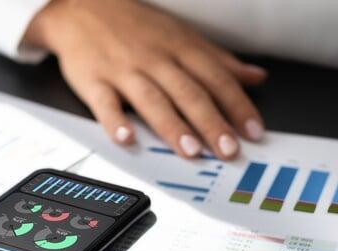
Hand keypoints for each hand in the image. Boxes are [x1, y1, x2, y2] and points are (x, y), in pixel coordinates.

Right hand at [23, 0, 266, 158]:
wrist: (81, 5)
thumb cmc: (136, 26)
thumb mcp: (183, 36)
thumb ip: (219, 61)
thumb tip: (256, 77)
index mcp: (180, 48)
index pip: (216, 79)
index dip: (237, 105)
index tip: (254, 131)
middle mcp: (155, 59)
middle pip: (188, 93)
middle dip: (211, 123)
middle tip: (228, 149)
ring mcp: (123, 70)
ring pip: (152, 99)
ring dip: (172, 125)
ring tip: (191, 150)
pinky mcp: (93, 80)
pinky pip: (104, 102)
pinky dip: (114, 120)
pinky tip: (126, 137)